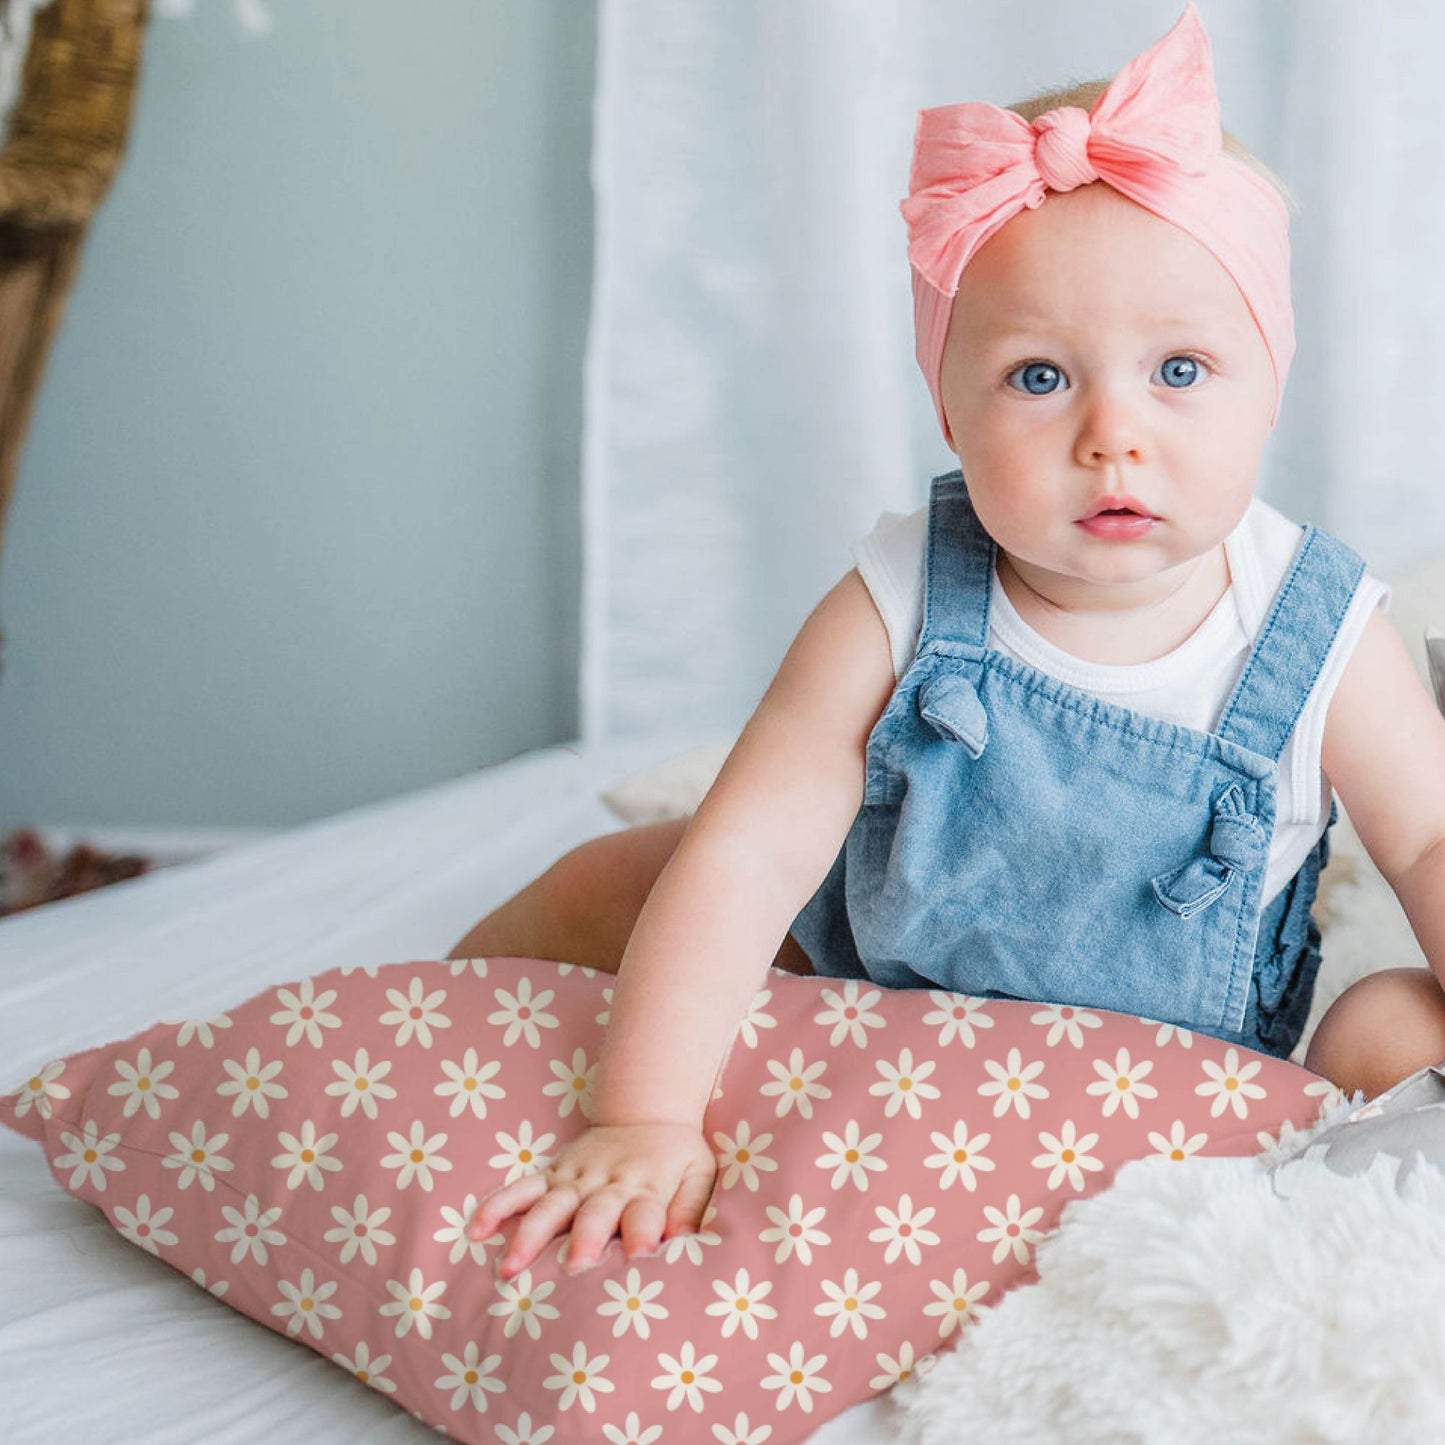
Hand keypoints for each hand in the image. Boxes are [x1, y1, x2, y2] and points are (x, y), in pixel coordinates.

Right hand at [467, 1123, 716, 1277]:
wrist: (647, 1110)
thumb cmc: (676, 1156)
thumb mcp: (698, 1174)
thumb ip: (691, 1207)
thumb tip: (685, 1240)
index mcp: (648, 1187)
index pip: (646, 1211)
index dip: (644, 1232)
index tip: (641, 1255)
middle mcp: (608, 1183)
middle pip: (594, 1212)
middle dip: (583, 1238)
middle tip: (573, 1266)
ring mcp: (575, 1178)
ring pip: (549, 1205)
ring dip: (530, 1234)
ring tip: (510, 1267)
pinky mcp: (553, 1173)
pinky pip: (522, 1188)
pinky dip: (499, 1205)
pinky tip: (477, 1229)